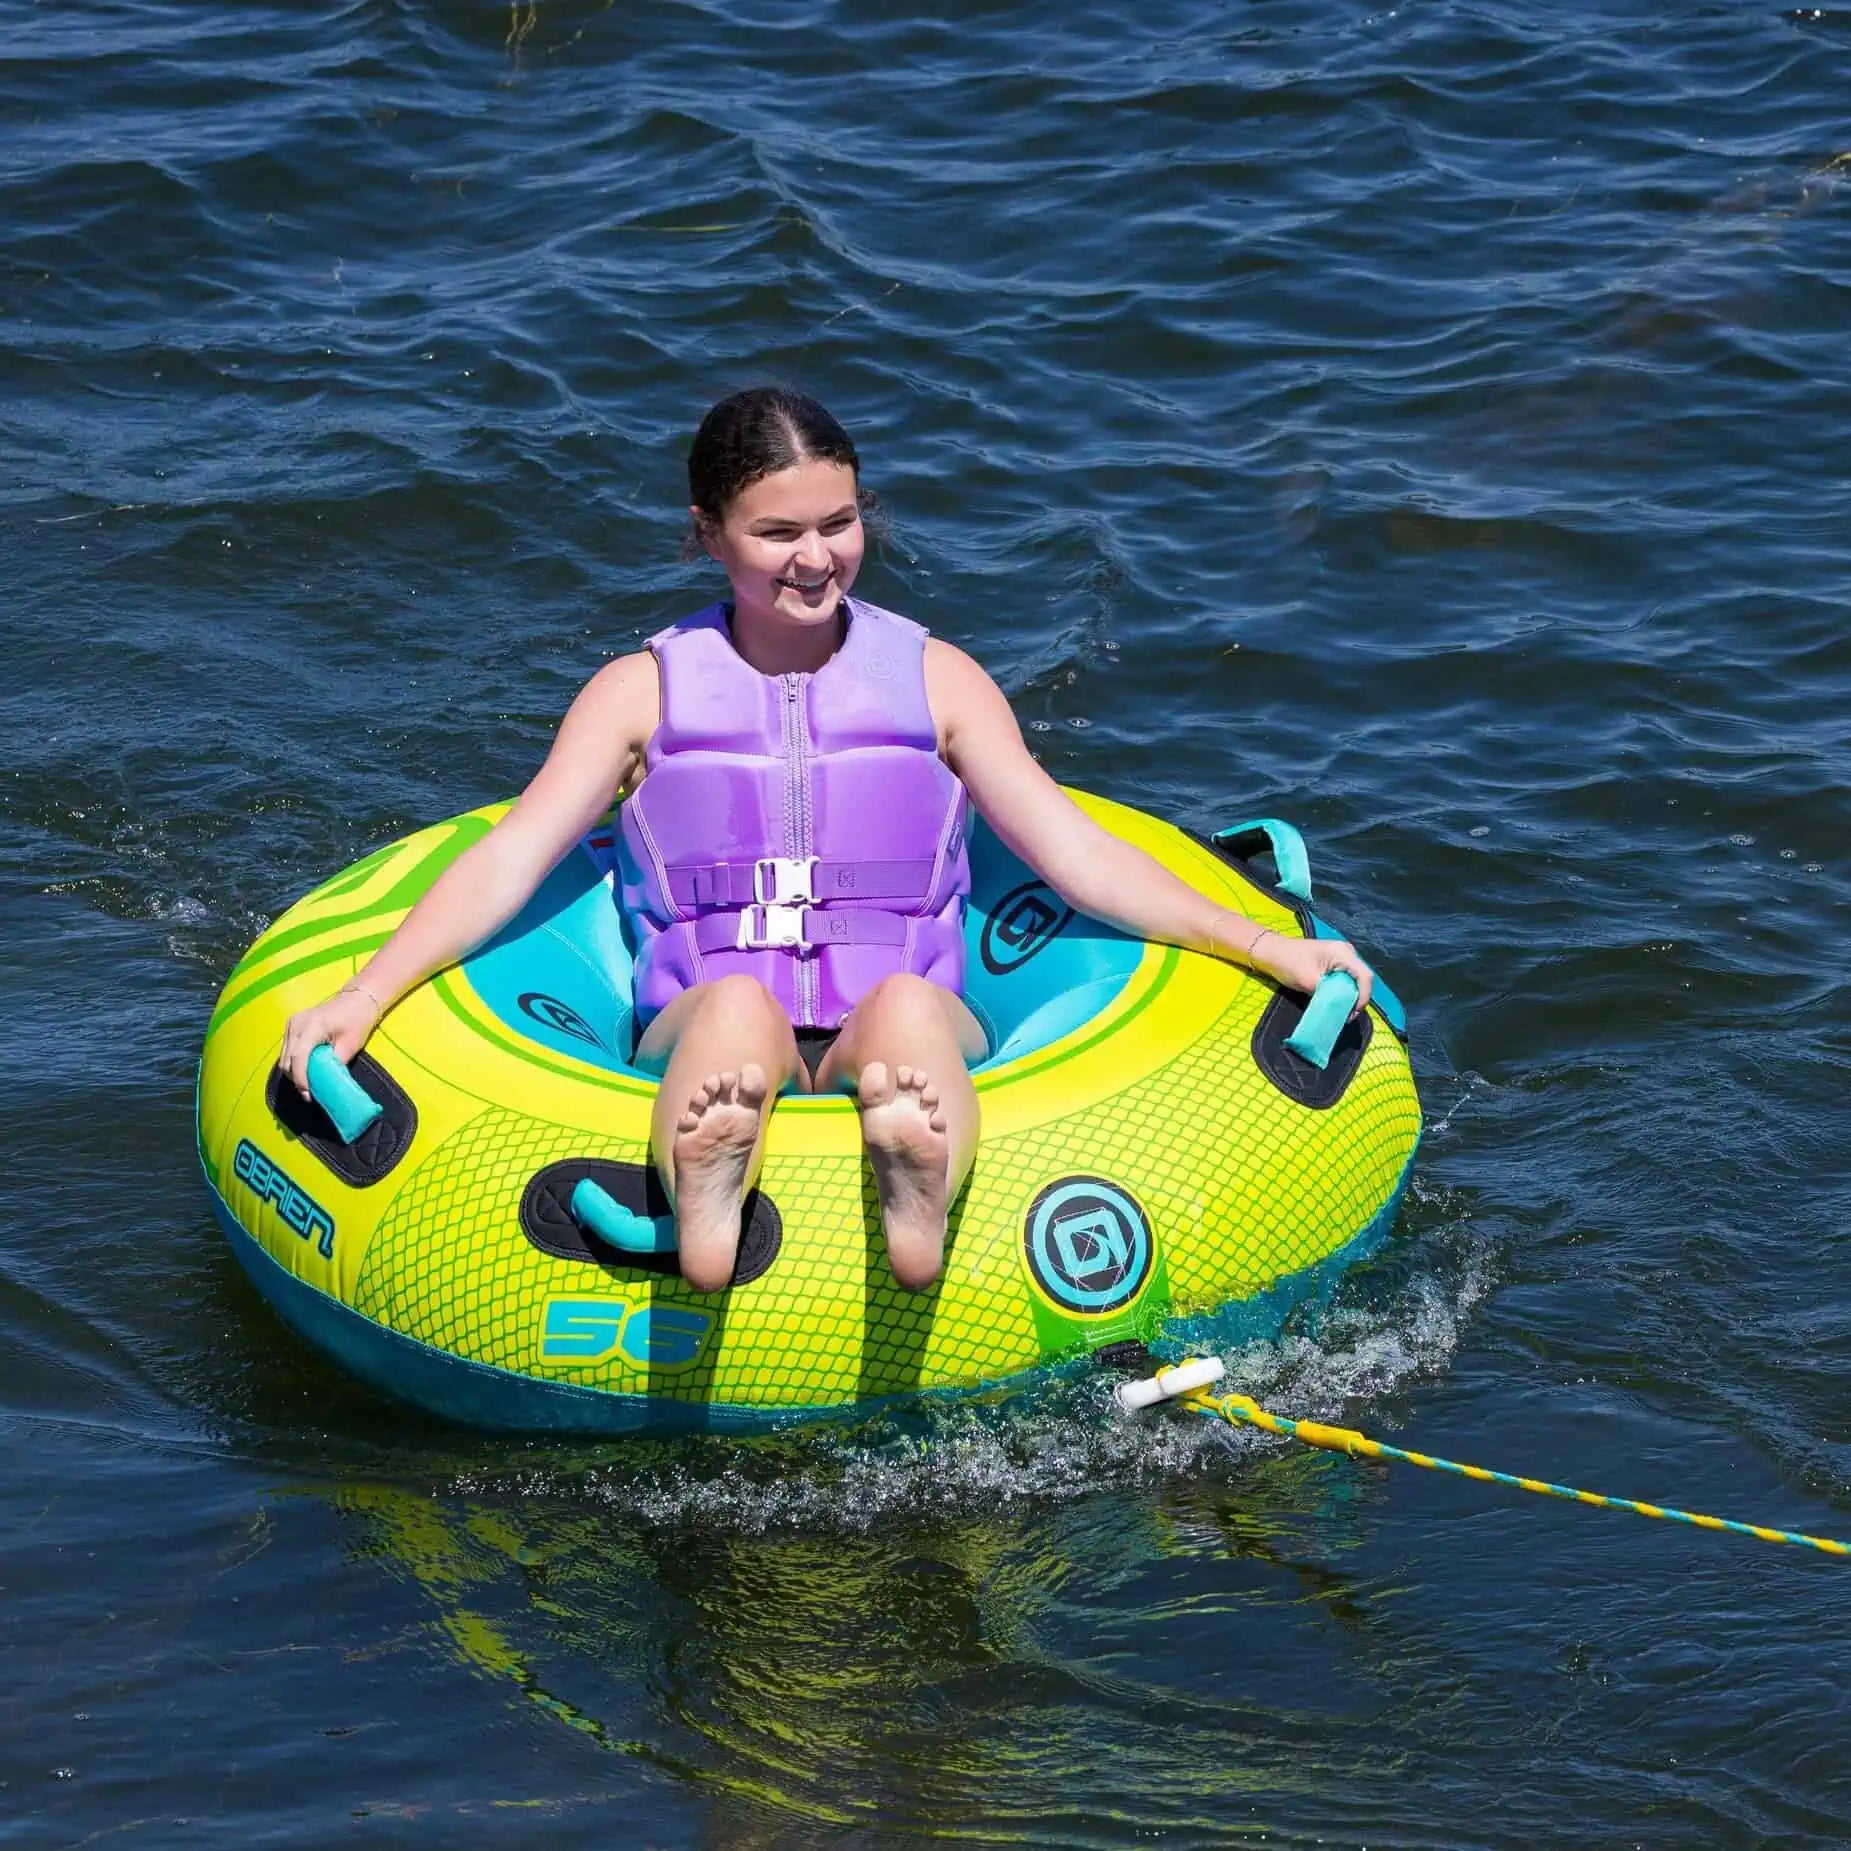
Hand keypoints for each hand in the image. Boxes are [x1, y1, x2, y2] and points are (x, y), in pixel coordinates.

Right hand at [278, 987, 381, 1098]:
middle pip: (287, 1059)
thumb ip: (334, 1064)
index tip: (307, 1095)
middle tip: (309, 1093)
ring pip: (284, 1055)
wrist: (357, 998)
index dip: (301, 1079)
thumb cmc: (358, 1020)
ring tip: (308, 1084)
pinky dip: (294, 1062)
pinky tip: (305, 1070)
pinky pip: (288, 1049)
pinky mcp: (292, 1024)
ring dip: (293, 1072)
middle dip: (296, 1079)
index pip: (299, 1057)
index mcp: (312, 1026)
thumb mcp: (350, 1045)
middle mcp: (297, 1023)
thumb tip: (324, 1084)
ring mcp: (292, 1023)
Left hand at [1245, 928, 1374, 1016]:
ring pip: (1355, 981)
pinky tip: (1335, 1004)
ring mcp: (1341, 957)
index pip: (1365, 976)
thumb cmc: (1288, 963)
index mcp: (1342, 952)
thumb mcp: (1309, 981)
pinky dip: (1343, 992)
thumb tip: (1341, 1010)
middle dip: (1357, 999)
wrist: (1271, 952)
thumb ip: (1328, 994)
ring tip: (1342, 1013)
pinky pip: (1346, 980)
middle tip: (1346, 1017)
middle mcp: (1346, 953)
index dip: (1364, 997)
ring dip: (1350, 997)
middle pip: (1362, 979)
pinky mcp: (1335, 964)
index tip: (1352, 1013)